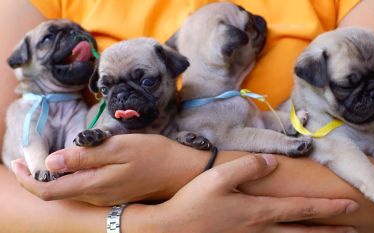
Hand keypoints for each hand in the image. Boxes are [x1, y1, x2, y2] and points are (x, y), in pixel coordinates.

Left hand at [11, 134, 207, 204]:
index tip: (17, 161)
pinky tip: (72, 164)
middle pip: (55, 193)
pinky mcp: (114, 194)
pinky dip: (69, 178)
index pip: (48, 191)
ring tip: (45, 157)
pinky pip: (83, 189)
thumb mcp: (120, 148)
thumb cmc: (154, 155)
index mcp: (94, 185)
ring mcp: (106, 198)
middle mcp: (96, 197)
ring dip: (52, 177)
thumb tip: (50, 163)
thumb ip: (85, 156)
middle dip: (35, 177)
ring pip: (69, 191)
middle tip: (26, 156)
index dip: (28, 179)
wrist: (181, 172)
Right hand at [153, 154, 357, 232]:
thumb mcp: (220, 178)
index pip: (303, 208)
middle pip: (304, 231)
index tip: (350, 204)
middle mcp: (261, 230)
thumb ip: (249, 167)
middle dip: (331, 230)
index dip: (328, 207)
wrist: (172, 230)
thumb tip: (272, 163)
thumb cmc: (194, 203)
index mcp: (259, 211)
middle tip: (353, 229)